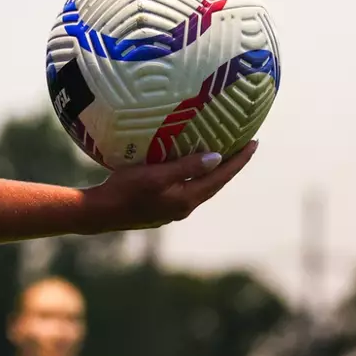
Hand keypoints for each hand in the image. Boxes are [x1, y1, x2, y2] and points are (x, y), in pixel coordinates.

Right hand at [79, 140, 258, 234]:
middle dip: (231, 165)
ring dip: (214, 171)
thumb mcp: (157, 175)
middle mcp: (184, 207)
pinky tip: (190, 166)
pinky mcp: (161, 207)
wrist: (100, 213)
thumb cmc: (125, 189)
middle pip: (215, 183)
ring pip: (201, 186)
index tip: (255, 143)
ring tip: (222, 154)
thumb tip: (217, 158)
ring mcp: (173, 209)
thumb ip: (187, 166)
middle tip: (245, 145)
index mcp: (187, 199)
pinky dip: (196, 175)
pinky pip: (187, 188)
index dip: (239, 160)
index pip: (221, 177)